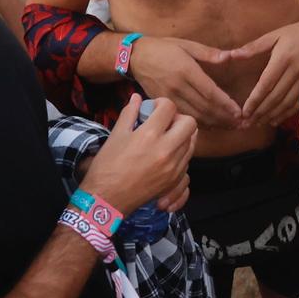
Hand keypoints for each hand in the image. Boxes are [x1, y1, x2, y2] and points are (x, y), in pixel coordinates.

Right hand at [83, 95, 198, 212]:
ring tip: (166, 138)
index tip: (153, 109)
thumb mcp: (116, 135)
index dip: (161, 103)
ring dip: (181, 136)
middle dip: (178, 118)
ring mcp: (174, 167)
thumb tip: (137, 97)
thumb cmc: (107, 166)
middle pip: (190, 123)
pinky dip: (181, 153)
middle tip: (165, 122)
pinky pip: (188, 161)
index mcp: (150, 135)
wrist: (107, 199)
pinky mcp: (174, 180)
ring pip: (192, 142)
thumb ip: (129, 113)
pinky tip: (166, 154)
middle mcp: (167, 150)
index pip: (169, 107)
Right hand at [130, 35, 244, 126]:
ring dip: (214, 123)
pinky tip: (211, 125)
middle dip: (224, 117)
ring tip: (229, 126)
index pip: (210, 92)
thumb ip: (208, 53)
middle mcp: (178, 87)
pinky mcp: (163, 105)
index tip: (239, 111)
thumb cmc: (163, 48)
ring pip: (195, 116)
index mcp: (186, 70)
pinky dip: (199, 123)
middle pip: (205, 107)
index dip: (225, 104)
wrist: (135, 57)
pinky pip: (183, 117)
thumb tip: (229, 56)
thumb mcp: (186, 44)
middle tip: (240, 123)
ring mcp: (169, 98)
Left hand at [229, 20, 298, 128]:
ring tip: (258, 124)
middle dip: (260, 112)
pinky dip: (285, 113)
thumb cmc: (293, 34)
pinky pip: (296, 102)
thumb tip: (232, 55)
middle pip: (275, 97)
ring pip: (286, 102)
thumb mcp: (273, 36)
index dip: (255, 99)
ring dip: (271, 115)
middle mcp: (294, 71)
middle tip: (247, 124)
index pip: (266, 84)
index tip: (244, 111)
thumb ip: (253, 47)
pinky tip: (274, 120)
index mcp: (283, 59)